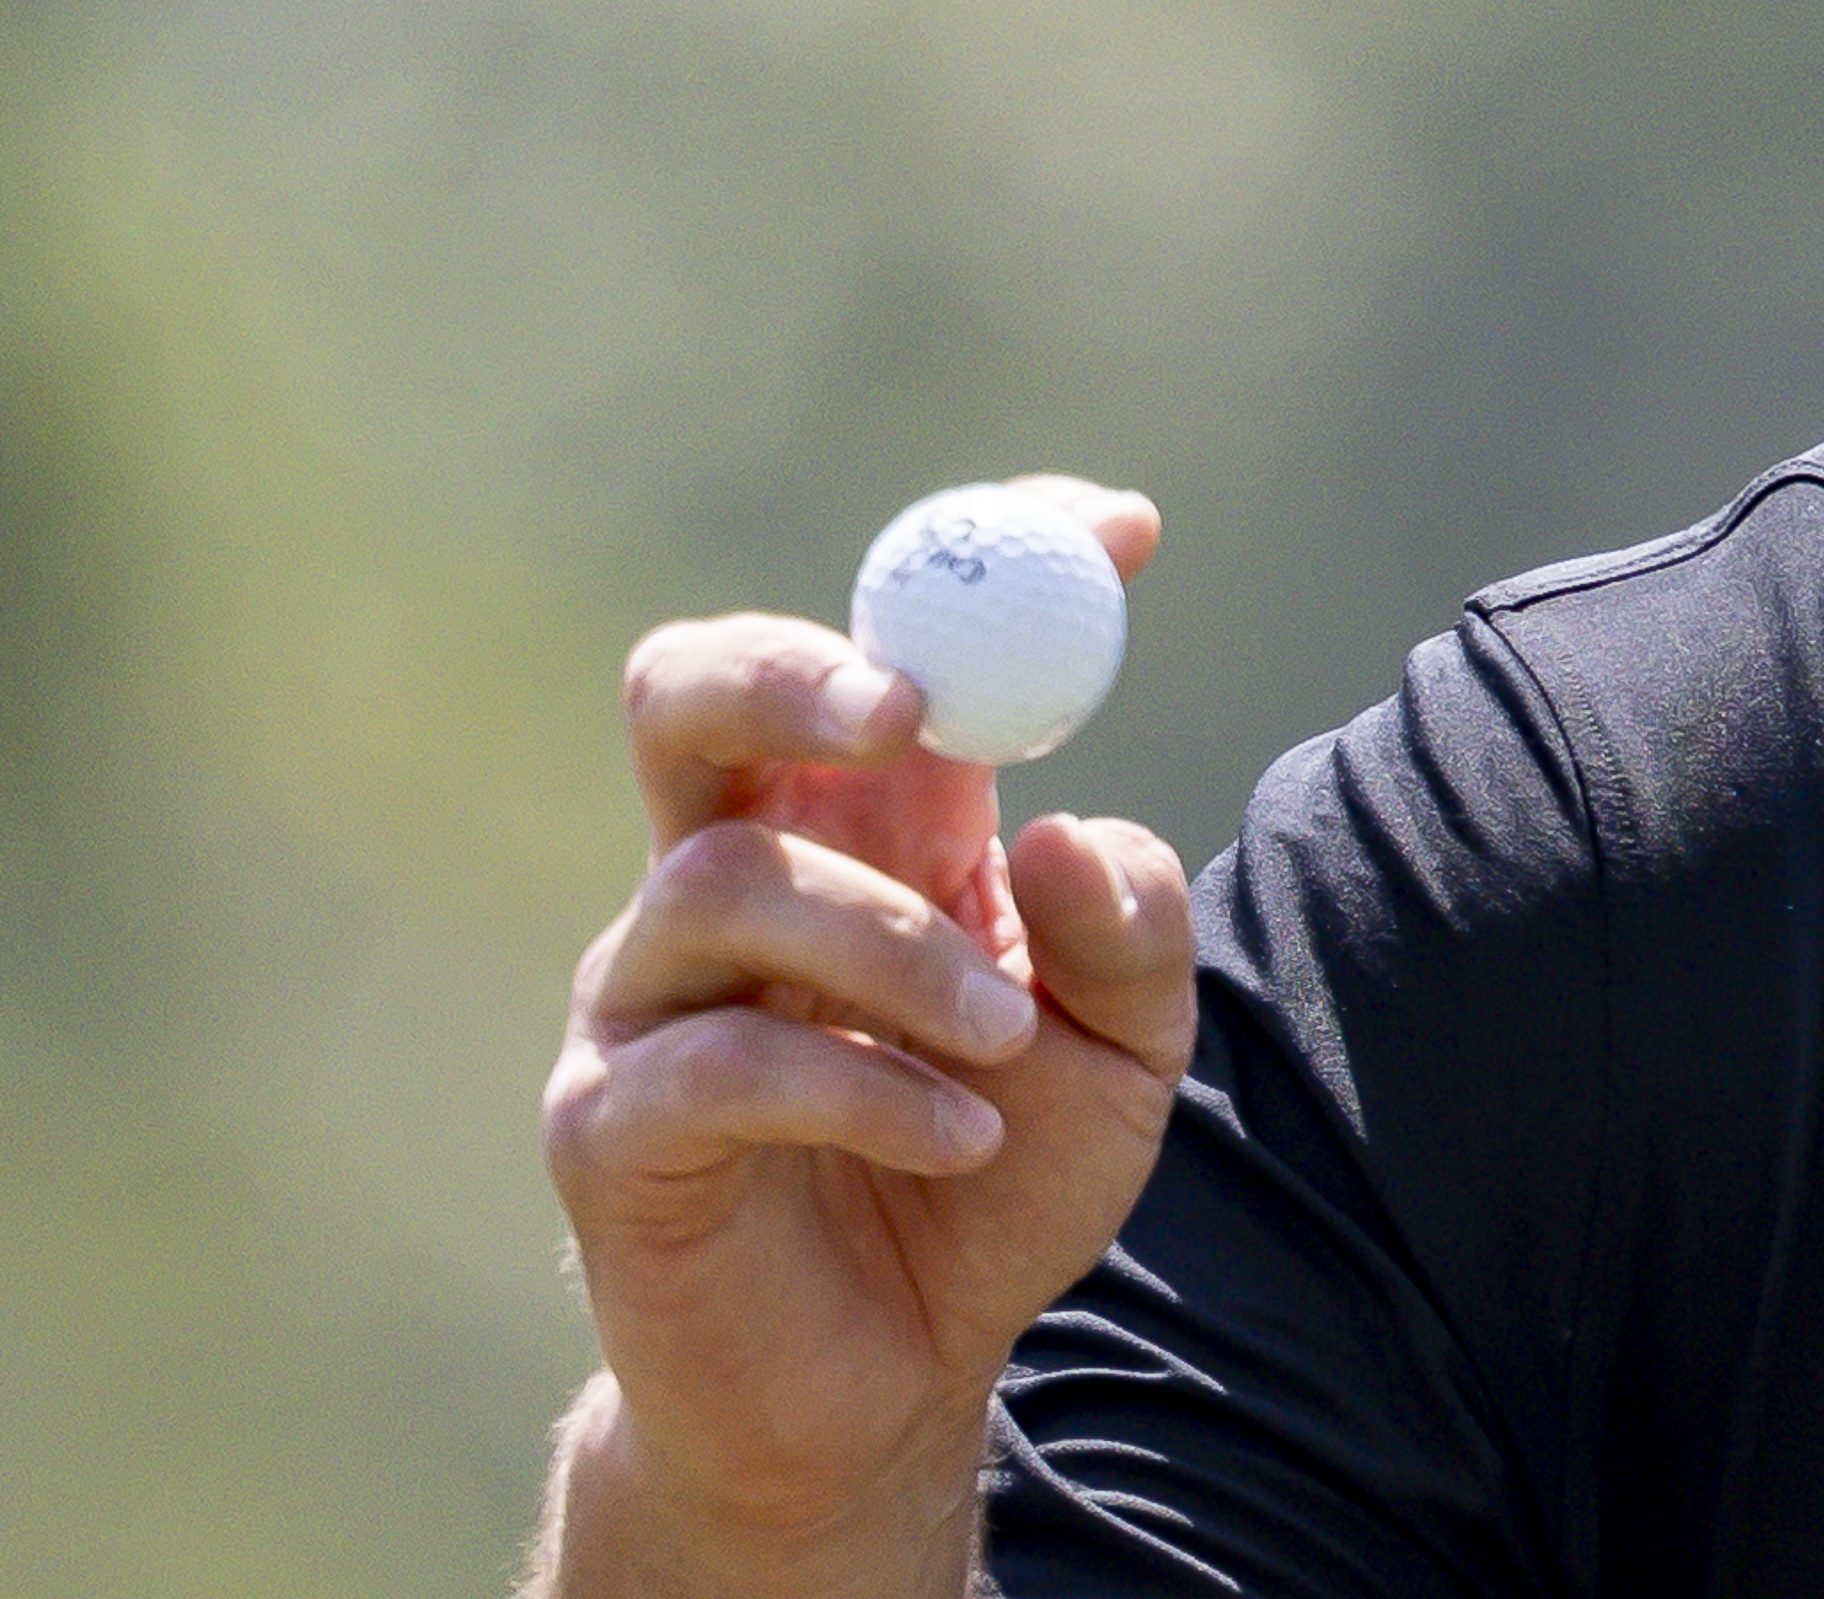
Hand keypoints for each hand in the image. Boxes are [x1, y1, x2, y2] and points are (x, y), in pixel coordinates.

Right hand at [535, 481, 1194, 1592]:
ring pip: (727, 880)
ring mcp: (649, 997)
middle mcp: (731, 875)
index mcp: (861, 825)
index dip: (987, 563)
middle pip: (688, 693)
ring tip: (1004, 1037)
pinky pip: (722, 1063)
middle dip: (789, 666)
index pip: (885, 640)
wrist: (891, 1379)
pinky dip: (867, 1087)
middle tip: (911, 709)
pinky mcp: (609, 1127)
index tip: (1119, 528)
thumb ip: (1130, 929)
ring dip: (895, 946)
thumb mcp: (1127, 1048)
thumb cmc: (997, 1168)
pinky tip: (965, 1131)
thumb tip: (1076, 821)